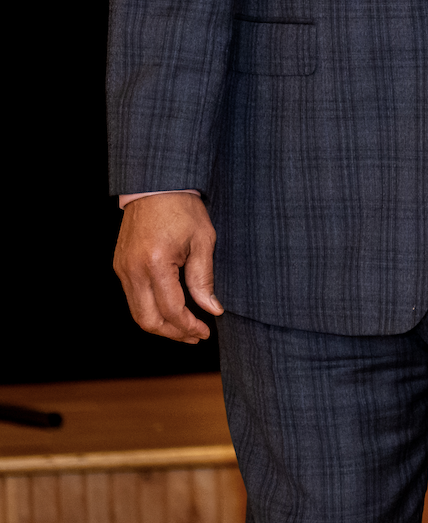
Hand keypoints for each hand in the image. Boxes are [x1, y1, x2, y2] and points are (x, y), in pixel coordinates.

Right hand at [114, 193, 221, 342]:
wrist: (156, 185)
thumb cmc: (184, 208)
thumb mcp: (203, 240)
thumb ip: (204, 279)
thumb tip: (213, 309)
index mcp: (156, 264)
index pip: (171, 310)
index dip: (189, 326)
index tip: (206, 331)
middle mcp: (133, 271)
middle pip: (148, 320)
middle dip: (173, 333)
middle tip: (195, 336)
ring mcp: (122, 270)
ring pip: (137, 313)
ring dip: (160, 325)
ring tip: (185, 327)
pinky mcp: (119, 267)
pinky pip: (132, 299)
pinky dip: (150, 310)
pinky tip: (169, 310)